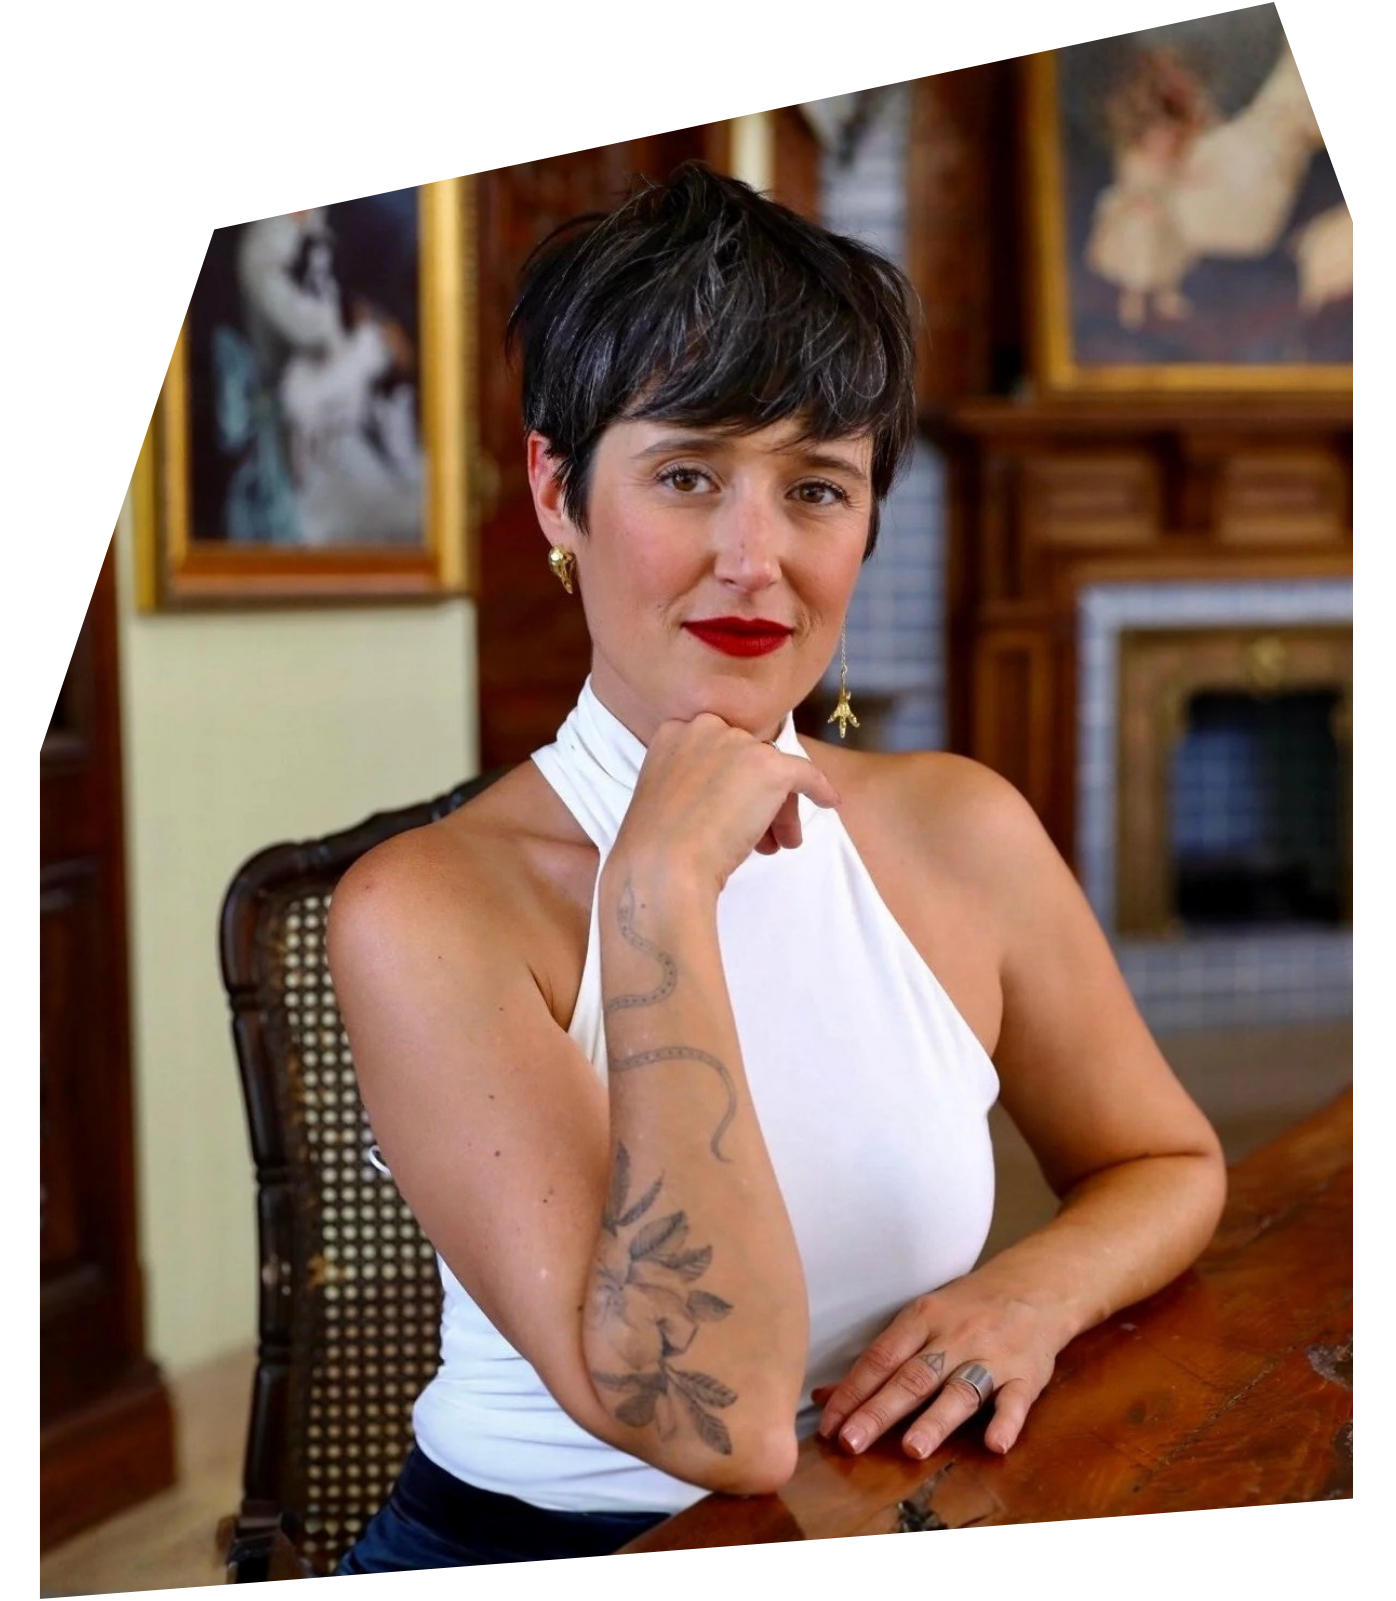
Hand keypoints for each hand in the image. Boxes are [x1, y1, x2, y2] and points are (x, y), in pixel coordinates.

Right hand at [610, 714, 841, 898]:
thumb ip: (690, 783)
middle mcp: (707, 727)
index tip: (728, 809)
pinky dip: (819, 788)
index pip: (718, 750)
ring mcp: (740, 745)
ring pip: (771, 773)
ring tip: (774, 846)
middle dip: (754, 796)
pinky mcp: (769, 766)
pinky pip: (805, 774)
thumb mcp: (664, 797)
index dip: (728, 782)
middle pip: (747, 759)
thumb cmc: (655, 844)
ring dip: (776, 808)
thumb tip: (725, 796)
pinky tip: (828, 802)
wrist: (663, 864)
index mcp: (675, 732)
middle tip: (758, 836)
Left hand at [811, 1273, 1063, 1460]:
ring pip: (960, 1391)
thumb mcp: (921, 1319)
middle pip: (912, 1377)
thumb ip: (879, 1360)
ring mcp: (991, 1357)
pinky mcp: (1026, 1375)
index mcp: (922, 1318)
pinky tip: (994, 1444)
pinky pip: (1016, 1400)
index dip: (852, 1391)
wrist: (1034, 1285)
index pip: (880, 1358)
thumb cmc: (966, 1308)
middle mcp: (953, 1337)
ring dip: (935, 1420)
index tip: (827, 1425)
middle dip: (879, 1411)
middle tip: (850, 1442)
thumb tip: (824, 1395)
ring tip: (912, 1450)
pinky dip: (1006, 1422)